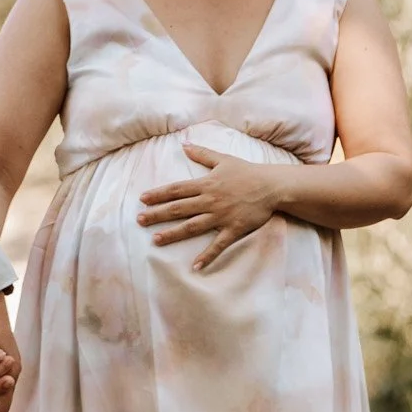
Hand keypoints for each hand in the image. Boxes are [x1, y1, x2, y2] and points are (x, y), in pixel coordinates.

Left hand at [139, 144, 282, 270]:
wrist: (271, 186)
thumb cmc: (246, 172)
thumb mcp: (223, 159)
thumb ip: (202, 153)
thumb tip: (184, 144)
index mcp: (206, 184)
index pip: (176, 190)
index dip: (158, 194)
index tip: (142, 199)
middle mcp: (210, 201)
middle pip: (179, 208)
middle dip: (157, 214)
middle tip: (139, 220)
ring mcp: (221, 216)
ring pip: (192, 227)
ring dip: (173, 234)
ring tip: (156, 241)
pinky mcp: (233, 229)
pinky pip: (218, 245)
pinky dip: (207, 256)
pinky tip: (195, 266)